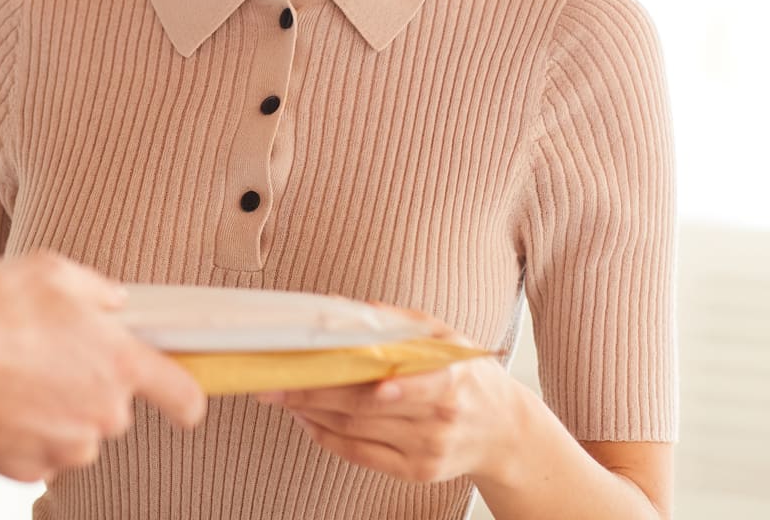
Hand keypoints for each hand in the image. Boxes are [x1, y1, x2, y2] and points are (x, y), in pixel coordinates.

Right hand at [0, 251, 206, 483]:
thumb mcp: (45, 271)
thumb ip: (93, 287)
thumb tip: (110, 301)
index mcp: (118, 364)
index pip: (183, 393)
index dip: (184, 396)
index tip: (181, 399)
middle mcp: (103, 413)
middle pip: (113, 404)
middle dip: (85, 382)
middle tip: (45, 351)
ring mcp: (67, 447)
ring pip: (74, 427)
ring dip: (52, 405)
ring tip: (10, 372)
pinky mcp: (30, 469)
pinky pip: (38, 446)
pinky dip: (22, 427)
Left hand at [258, 311, 521, 484]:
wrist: (505, 432)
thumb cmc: (467, 375)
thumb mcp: (444, 338)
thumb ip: (397, 321)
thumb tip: (341, 306)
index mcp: (450, 380)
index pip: (410, 385)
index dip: (378, 385)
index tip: (339, 375)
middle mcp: (439, 420)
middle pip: (364, 408)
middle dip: (313, 392)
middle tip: (273, 380)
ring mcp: (426, 450)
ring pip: (354, 431)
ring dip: (310, 412)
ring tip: (281, 393)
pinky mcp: (414, 472)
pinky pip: (359, 455)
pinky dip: (326, 436)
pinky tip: (305, 418)